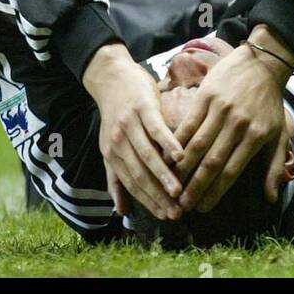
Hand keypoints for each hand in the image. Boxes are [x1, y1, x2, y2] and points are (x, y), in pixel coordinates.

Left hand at [83, 42, 183, 220]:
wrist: (112, 77)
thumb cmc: (117, 114)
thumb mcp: (112, 147)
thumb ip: (116, 178)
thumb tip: (120, 211)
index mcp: (112, 155)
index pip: (132, 185)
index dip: (148, 203)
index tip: (166, 215)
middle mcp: (119, 143)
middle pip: (140, 175)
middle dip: (158, 196)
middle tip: (176, 212)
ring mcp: (130, 124)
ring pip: (148, 156)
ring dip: (164, 176)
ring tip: (179, 191)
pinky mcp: (143, 107)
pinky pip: (156, 129)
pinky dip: (168, 144)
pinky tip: (181, 156)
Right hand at [173, 28, 293, 213]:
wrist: (262, 63)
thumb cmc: (270, 102)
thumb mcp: (280, 134)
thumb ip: (275, 166)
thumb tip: (271, 197)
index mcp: (255, 136)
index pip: (231, 171)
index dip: (215, 192)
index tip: (202, 208)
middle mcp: (237, 125)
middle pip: (212, 161)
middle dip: (195, 186)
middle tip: (181, 204)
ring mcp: (221, 109)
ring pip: (197, 144)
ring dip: (182, 168)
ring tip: (171, 184)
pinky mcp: (206, 95)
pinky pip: (189, 122)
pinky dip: (176, 140)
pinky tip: (167, 154)